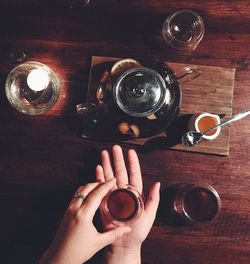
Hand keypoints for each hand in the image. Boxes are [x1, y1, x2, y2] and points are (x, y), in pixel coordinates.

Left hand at [39, 179, 131, 263]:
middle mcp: (74, 210)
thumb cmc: (78, 252)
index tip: (113, 180)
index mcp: (83, 215)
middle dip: (98, 182)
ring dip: (90, 186)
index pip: (96, 194)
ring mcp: (68, 210)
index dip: (106, 185)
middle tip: (108, 181)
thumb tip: (128, 229)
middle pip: (87, 188)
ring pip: (80, 191)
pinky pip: (75, 196)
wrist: (58, 259)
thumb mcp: (98, 243)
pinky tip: (90, 195)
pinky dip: (84, 191)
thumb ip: (114, 234)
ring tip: (100, 186)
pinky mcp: (65, 213)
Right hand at [96, 145, 159, 263]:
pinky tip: (98, 167)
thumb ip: (153, 199)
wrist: (124, 243)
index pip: (134, 174)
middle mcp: (123, 191)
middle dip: (117, 159)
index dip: (133, 163)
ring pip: (110, 176)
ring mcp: (113, 195)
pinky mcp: (104, 201)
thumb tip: (158, 183)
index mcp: (135, 193)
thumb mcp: (149, 215)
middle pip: (120, 172)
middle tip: (115, 148)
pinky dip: (99, 177)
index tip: (131, 151)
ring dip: (107, 164)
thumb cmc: (138, 231)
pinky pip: (101, 186)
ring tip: (104, 153)